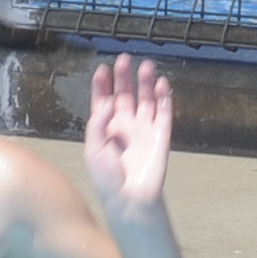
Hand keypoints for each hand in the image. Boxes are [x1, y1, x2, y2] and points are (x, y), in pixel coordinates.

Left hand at [80, 53, 173, 215]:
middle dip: (124, 77)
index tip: (102, 69)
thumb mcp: (92, 149)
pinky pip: (164, 112)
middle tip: (125, 59)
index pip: (103, 101)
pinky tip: (161, 83)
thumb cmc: (106, 178)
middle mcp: (125, 126)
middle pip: (125, 95)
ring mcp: (144, 130)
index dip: (102, 85)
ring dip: (145, 83)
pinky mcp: (161, 136)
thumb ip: (98, 122)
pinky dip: (164, 98)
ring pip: (146, 100)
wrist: (129, 198)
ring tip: (146, 66)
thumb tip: (109, 100)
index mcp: (106, 129)